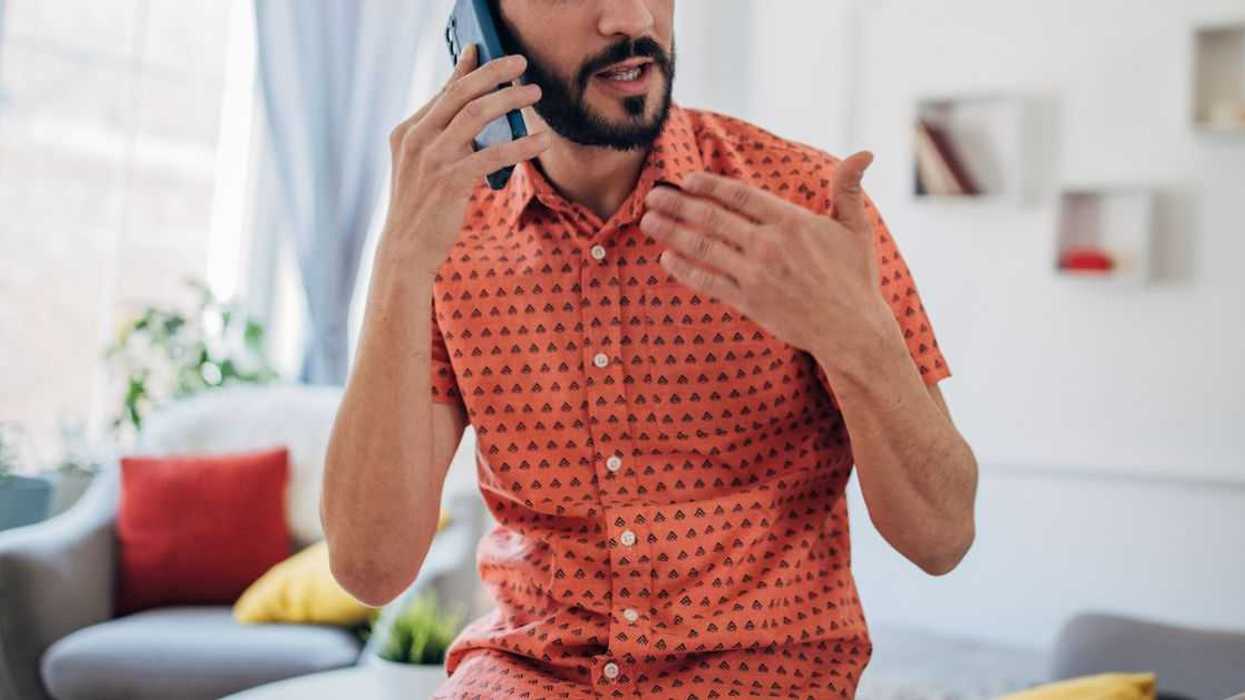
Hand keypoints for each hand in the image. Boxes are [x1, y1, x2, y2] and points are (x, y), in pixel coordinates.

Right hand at [379, 43, 551, 277]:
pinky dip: (521, 145)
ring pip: (477, 113)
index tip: (484, 50)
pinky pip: (493, 154)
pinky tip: (540, 141)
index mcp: (408, 131)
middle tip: (519, 62)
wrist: (406, 248)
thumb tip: (469, 111)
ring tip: (533, 93)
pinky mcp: (451, 180)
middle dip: (493, 72)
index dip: (466, 68)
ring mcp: (433, 158)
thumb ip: (438, 136)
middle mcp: (417, 139)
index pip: (443, 91)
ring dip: (510, 98)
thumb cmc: (420, 207)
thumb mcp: (420, 165)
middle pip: (461, 92)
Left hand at [639, 151, 890, 357]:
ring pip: (703, 247)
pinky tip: (667, 258)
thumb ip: (848, 188)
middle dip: (677, 204)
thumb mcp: (855, 229)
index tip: (686, 179)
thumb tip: (865, 152)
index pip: (740, 195)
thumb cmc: (854, 277)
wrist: (851, 330)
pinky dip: (684, 269)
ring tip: (648, 221)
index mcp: (792, 222)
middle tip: (653, 195)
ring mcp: (756, 275)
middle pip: (712, 218)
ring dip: (671, 232)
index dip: (709, 185)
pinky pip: (708, 281)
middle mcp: (769, 245)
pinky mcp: (748, 302)